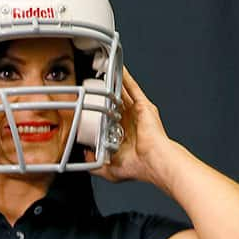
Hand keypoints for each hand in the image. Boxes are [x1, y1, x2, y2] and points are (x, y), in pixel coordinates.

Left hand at [85, 66, 174, 189]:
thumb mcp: (109, 170)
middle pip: (115, 103)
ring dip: (114, 82)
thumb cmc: (138, 167)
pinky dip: (126, 77)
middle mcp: (130, 123)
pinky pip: (132, 87)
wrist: (152, 161)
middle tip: (93, 82)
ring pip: (123, 93)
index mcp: (123, 136)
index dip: (99, 112)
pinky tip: (118, 68)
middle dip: (105, 93)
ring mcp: (137, 113)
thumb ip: (95, 165)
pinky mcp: (143, 106)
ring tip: (104, 70)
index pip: (108, 120)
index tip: (88, 105)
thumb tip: (85, 158)